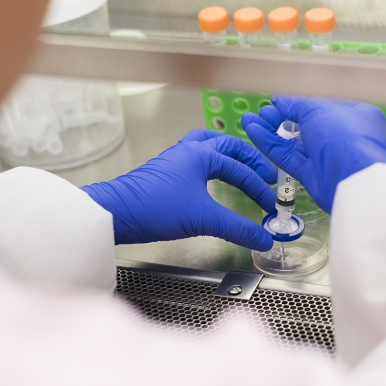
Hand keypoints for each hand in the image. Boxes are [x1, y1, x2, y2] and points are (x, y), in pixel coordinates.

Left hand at [81, 130, 276, 249]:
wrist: (116, 214)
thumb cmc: (155, 208)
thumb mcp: (204, 220)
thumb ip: (238, 229)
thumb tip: (263, 239)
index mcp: (201, 154)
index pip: (240, 169)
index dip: (259, 188)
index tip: (269, 206)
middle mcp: (188, 151)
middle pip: (227, 146)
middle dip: (249, 159)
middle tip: (265, 173)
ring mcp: (174, 161)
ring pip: (207, 147)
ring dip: (227, 155)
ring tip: (241, 164)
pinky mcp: (165, 174)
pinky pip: (194, 159)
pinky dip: (210, 164)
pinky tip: (210, 178)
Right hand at [241, 95, 385, 212]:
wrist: (352, 179)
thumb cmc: (343, 135)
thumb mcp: (318, 110)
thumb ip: (297, 105)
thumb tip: (280, 100)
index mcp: (354, 115)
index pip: (323, 107)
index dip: (300, 103)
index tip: (279, 101)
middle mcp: (341, 136)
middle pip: (307, 125)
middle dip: (282, 117)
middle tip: (262, 111)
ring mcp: (327, 157)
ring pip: (295, 142)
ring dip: (272, 131)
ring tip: (250, 120)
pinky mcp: (313, 175)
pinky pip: (289, 157)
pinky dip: (271, 145)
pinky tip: (253, 132)